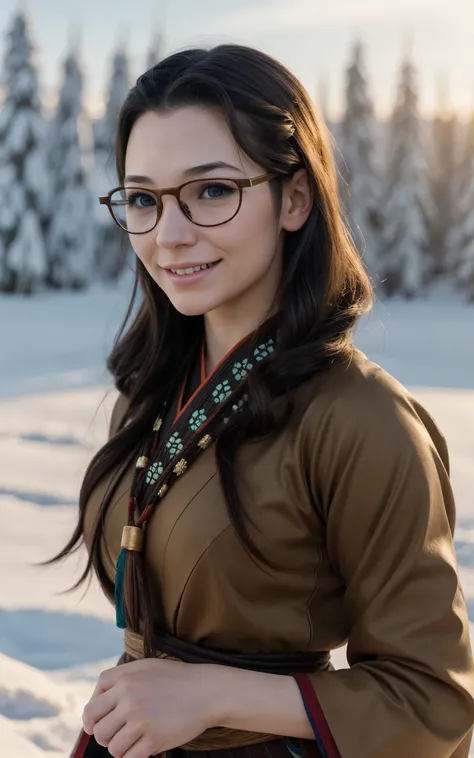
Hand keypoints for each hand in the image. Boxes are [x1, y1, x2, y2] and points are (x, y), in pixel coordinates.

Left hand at [82, 658, 217, 757]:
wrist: (205, 691)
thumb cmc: (174, 679)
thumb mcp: (145, 667)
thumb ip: (119, 680)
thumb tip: (95, 705)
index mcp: (124, 680)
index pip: (91, 708)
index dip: (90, 721)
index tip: (96, 726)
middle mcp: (129, 699)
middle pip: (98, 730)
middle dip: (106, 736)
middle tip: (118, 734)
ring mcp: (141, 720)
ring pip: (113, 748)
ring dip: (121, 748)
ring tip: (135, 739)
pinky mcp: (154, 738)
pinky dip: (133, 757)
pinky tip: (143, 747)